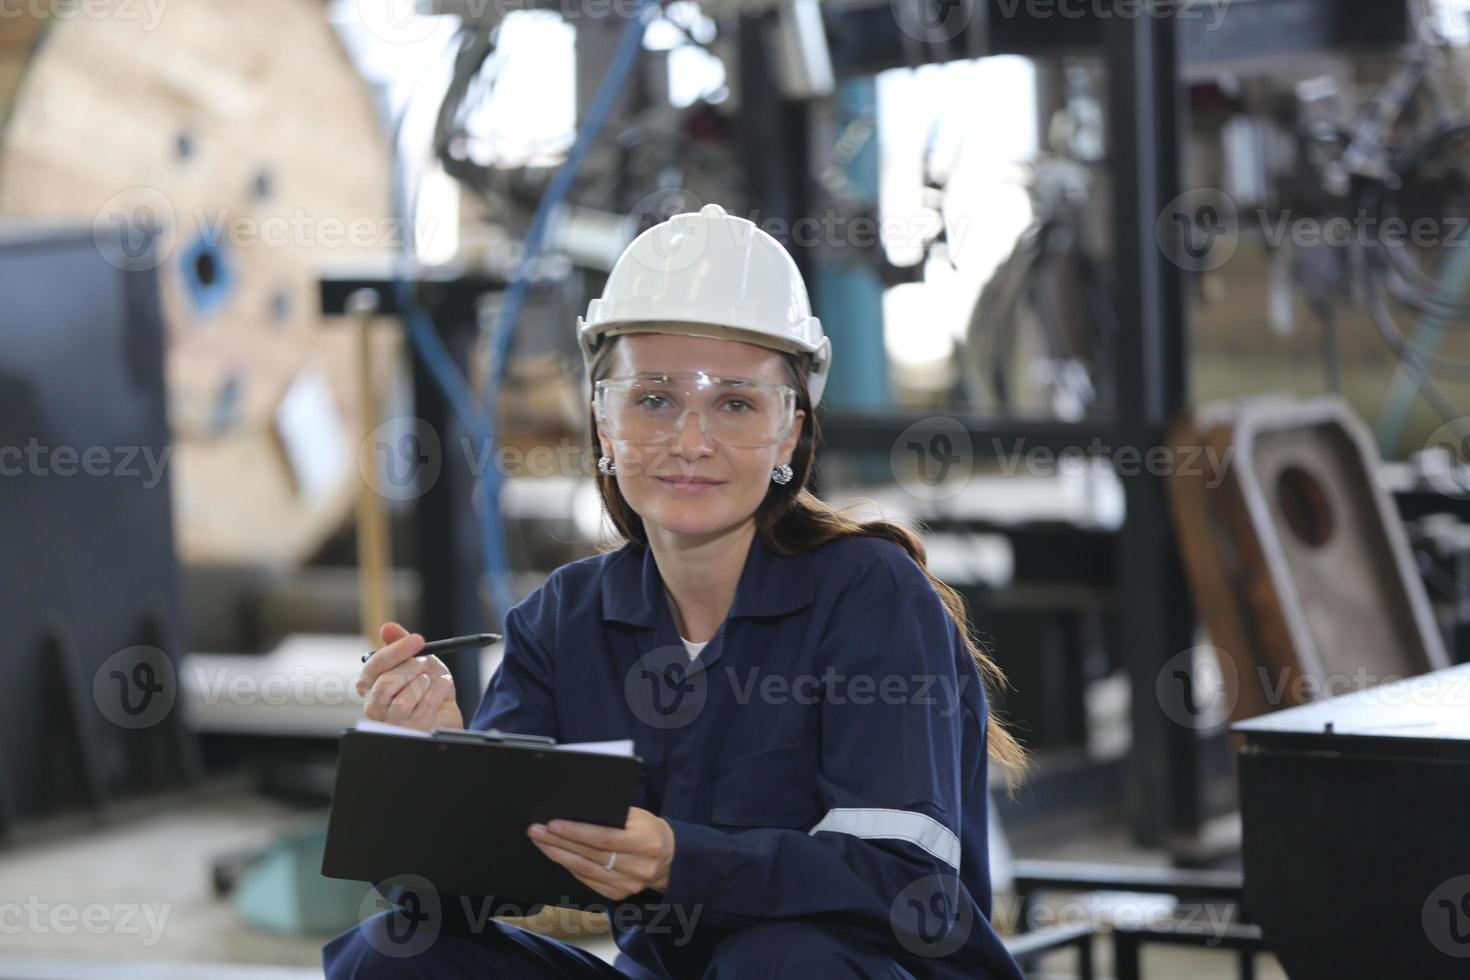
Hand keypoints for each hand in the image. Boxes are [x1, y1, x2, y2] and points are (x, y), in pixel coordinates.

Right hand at [356, 621, 461, 731]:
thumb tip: (388, 627)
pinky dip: (440, 691)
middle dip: (411, 667)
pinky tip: (440, 694)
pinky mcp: (413, 731)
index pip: (375, 666)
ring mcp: (392, 722)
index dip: (397, 650)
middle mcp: (374, 707)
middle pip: (387, 683)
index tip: (418, 639)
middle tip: (425, 661)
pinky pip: (427, 705)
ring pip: (406, 698)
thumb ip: (400, 643)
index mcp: (368, 685)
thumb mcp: (414, 659)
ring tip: (429, 682)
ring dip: (425, 683)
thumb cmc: (423, 685)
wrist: (444, 710)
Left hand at [527, 806, 674, 900]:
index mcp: (645, 842)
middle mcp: (638, 866)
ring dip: (558, 855)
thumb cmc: (647, 829)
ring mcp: (628, 884)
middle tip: (536, 831)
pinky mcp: (619, 894)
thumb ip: (612, 816)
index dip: (576, 832)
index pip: (604, 838)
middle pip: (590, 854)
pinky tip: (557, 856)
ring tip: (540, 842)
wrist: (668, 857)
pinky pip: (588, 880)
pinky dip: (570, 867)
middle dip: (559, 842)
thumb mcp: (637, 816)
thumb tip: (575, 812)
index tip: (552, 824)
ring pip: (585, 870)